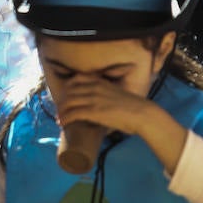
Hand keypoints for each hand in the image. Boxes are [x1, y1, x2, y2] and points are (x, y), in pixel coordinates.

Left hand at [56, 77, 187, 173]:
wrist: (143, 114)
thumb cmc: (134, 107)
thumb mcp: (117, 94)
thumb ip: (107, 95)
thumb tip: (103, 106)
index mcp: (100, 82)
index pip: (77, 79)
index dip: (68, 87)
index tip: (66, 96)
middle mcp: (94, 88)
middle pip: (69, 92)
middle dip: (62, 101)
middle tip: (61, 110)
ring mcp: (93, 99)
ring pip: (68, 102)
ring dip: (61, 111)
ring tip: (60, 118)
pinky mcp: (93, 111)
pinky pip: (73, 113)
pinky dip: (65, 118)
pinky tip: (62, 123)